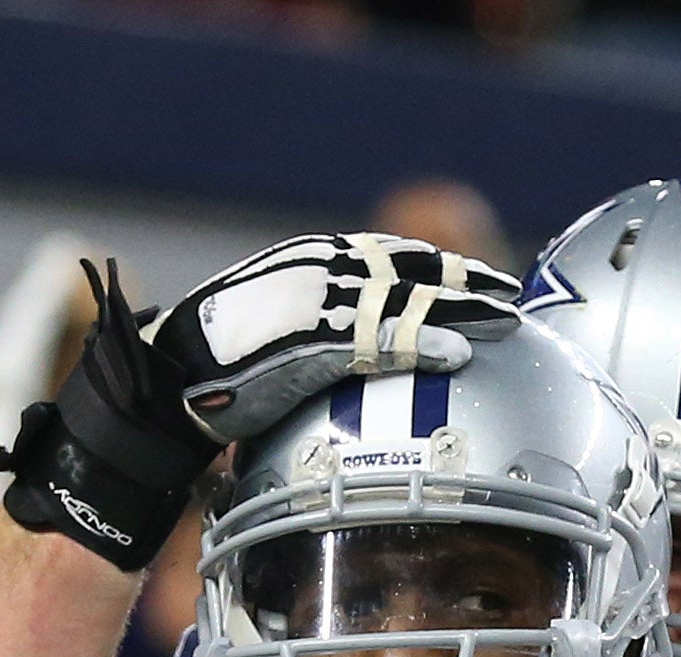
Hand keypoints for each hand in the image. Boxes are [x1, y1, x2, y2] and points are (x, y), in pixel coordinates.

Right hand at [157, 232, 524, 445]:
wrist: (169, 377)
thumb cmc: (219, 361)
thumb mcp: (276, 325)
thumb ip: (321, 323)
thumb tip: (356, 345)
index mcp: (313, 261)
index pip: (391, 255)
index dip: (439, 265)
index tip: (478, 276)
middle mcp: (322, 270)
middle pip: (412, 269)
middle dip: (466, 280)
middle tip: (511, 292)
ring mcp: (320, 304)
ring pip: (408, 299)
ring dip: (462, 308)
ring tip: (505, 319)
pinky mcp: (314, 341)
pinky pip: (383, 341)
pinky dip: (425, 345)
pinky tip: (459, 354)